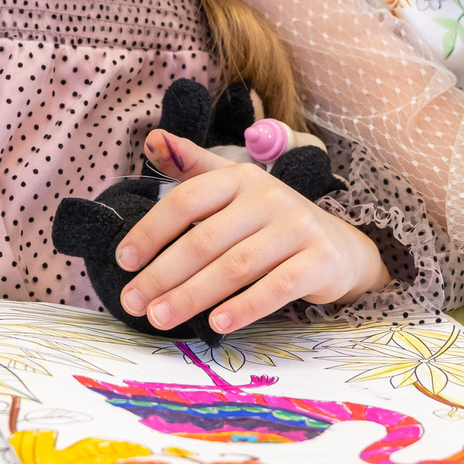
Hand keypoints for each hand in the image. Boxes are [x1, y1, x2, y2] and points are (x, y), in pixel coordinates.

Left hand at [111, 132, 387, 335]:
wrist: (339, 248)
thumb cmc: (271, 222)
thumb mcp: (234, 188)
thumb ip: (192, 166)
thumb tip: (152, 139)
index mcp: (240, 177)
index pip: (186, 200)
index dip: (151, 231)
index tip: (124, 262)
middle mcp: (269, 197)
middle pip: (205, 239)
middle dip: (163, 274)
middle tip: (133, 303)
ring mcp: (297, 228)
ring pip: (235, 267)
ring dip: (192, 296)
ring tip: (161, 318)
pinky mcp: (319, 261)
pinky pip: (277, 287)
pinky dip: (245, 307)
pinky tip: (218, 324)